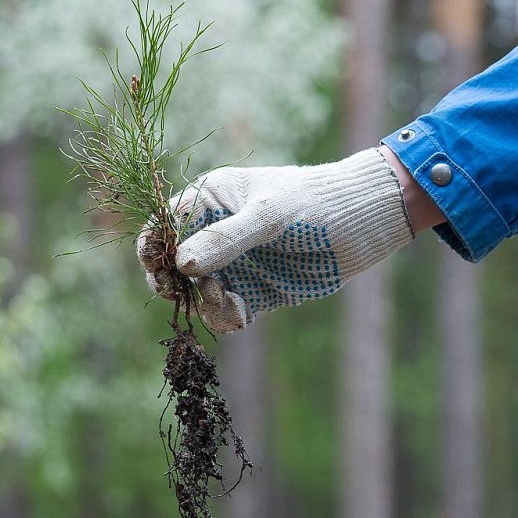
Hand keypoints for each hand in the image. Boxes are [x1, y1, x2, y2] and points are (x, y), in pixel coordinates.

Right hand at [137, 148, 416, 332]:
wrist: (364, 223)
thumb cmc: (314, 202)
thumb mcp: (267, 216)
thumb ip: (224, 239)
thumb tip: (180, 264)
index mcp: (209, 200)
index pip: (163, 225)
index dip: (152, 248)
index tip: (160, 268)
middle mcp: (215, 234)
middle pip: (171, 265)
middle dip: (171, 282)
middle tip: (177, 292)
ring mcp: (234, 265)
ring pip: (196, 293)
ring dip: (202, 302)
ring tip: (226, 299)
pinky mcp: (254, 292)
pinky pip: (224, 311)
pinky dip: (225, 316)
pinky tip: (240, 315)